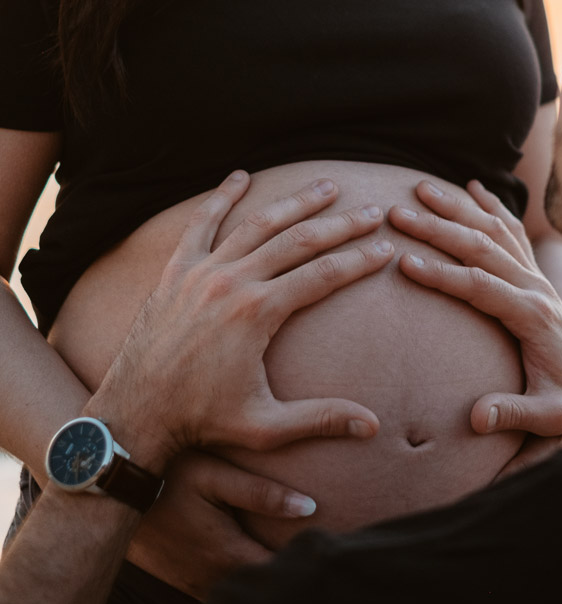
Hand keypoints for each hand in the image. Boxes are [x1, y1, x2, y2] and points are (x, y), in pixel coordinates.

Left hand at [90, 172, 390, 471]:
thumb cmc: (201, 422)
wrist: (132, 417)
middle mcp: (231, 283)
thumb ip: (321, 419)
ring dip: (296, 202)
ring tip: (327, 186)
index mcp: (258, 313)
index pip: (324, 274)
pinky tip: (240, 177)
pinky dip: (220, 197)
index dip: (360, 260)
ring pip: (257, 224)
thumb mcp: (266, 426)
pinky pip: (200, 225)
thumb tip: (373, 426)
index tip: (387, 249)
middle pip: (299, 240)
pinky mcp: (175, 273)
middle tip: (372, 212)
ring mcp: (201, 273)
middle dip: (341, 225)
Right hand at [125, 451, 316, 598]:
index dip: (301, 563)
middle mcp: (205, 574)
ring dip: (256, 576)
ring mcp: (187, 577)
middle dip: (282, 573)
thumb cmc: (169, 471)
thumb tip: (309, 507)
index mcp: (223, 552)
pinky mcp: (177, 573)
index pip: (273, 571)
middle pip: (255, 585)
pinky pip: (213, 586)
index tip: (327, 550)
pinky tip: (248, 559)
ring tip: (285, 557)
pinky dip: (234, 578)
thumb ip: (262, 494)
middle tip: (312, 554)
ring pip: (232, 588)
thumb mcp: (217, 475)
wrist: (112, 484)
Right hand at [390, 179, 561, 473]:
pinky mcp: (538, 275)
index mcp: (533, 316)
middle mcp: (536, 287)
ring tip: (420, 186)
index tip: (405, 263)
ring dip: (457, 208)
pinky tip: (473, 187)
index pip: (481, 287)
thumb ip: (514, 413)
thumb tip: (477, 418)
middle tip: (397, 212)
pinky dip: (492, 206)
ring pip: (495, 231)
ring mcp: (538, 277)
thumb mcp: (549, 414)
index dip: (443, 275)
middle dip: (438, 228)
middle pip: (482, 248)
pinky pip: (514, 232)